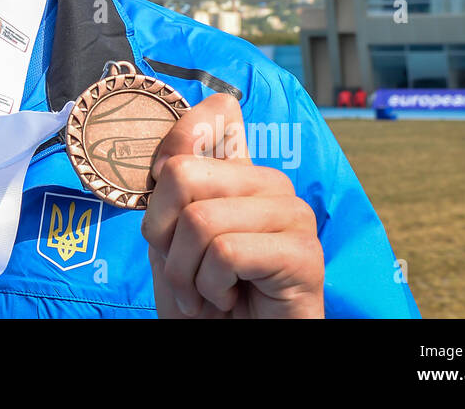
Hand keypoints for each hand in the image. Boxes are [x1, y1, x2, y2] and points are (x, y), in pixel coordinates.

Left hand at [140, 92, 323, 317]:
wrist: (237, 345)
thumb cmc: (204, 295)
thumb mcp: (171, 235)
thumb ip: (173, 185)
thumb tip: (179, 144)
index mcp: (239, 172)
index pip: (208, 119)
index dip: (167, 156)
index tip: (161, 205)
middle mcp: (271, 183)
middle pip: (181, 174)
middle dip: (162, 235)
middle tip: (182, 270)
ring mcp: (292, 214)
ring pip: (200, 220)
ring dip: (186, 272)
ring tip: (206, 292)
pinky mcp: (303, 252)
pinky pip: (225, 252)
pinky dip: (212, 287)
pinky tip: (231, 299)